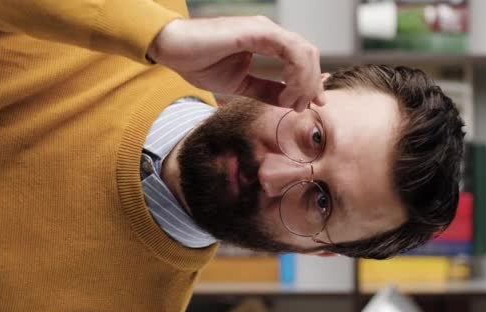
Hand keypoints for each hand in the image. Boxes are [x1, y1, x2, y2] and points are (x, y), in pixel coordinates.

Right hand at [148, 16, 325, 110]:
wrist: (174, 50)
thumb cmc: (199, 62)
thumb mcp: (240, 84)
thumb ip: (265, 90)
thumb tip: (289, 101)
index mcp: (266, 42)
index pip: (299, 59)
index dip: (310, 82)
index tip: (311, 103)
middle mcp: (269, 33)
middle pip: (308, 54)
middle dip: (311, 83)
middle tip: (305, 106)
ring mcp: (264, 29)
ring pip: (303, 52)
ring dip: (304, 80)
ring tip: (294, 102)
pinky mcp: (256, 31)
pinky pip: (289, 49)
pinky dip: (294, 72)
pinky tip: (287, 90)